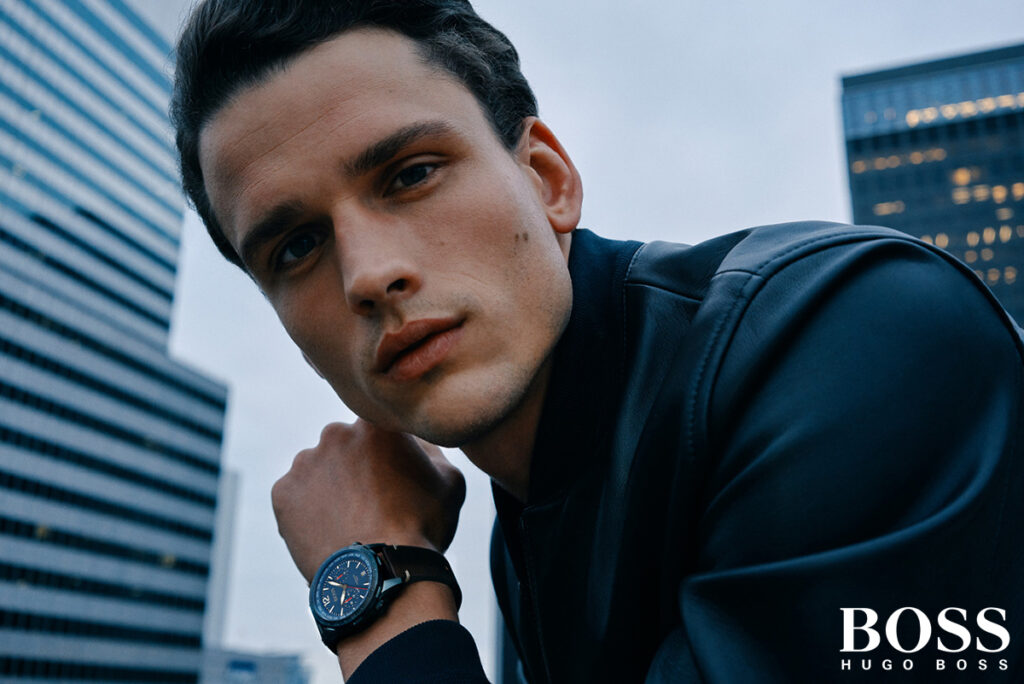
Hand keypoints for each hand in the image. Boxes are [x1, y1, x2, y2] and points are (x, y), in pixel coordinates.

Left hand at [271, 419, 465, 581]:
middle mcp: (335, 434)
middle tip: (372, 505)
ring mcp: (305, 463)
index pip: (379, 433)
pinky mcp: (282, 492)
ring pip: (318, 472)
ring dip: (331, 489)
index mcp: (375, 425)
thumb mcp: (450, 482)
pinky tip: (330, 532)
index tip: (394, 483)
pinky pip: (296, 498)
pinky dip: (308, 512)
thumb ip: (432, 450)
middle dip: (356, 469)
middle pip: (345, 449)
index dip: (388, 459)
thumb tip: (416, 443)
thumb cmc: (422, 527)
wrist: (381, 573)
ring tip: (350, 523)